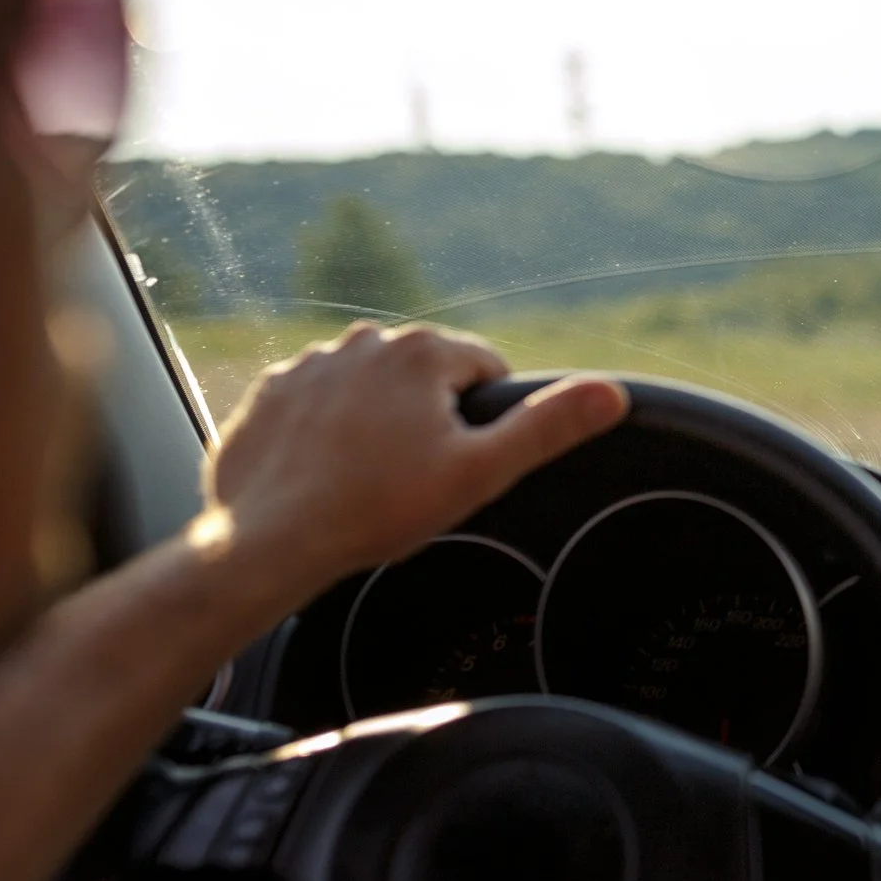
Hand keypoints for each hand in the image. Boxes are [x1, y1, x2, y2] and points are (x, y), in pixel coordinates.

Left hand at [203, 323, 626, 593]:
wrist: (267, 541)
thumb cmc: (376, 510)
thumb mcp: (480, 474)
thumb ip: (547, 427)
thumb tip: (612, 393)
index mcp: (423, 350)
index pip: (485, 370)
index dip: (485, 421)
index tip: (461, 463)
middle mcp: (365, 339)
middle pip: (426, 376)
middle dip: (429, 419)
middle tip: (415, 478)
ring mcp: (310, 363)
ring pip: (371, 388)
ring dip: (378, 421)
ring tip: (368, 479)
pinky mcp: (269, 392)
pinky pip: (318, 403)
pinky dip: (326, 431)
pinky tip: (326, 473)